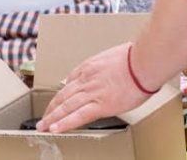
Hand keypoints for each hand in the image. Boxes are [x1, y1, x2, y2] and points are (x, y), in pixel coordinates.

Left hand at [37, 42, 152, 133]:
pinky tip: (56, 128)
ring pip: (66, 107)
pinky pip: (78, 116)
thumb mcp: (115, 56)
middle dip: (51, 108)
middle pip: (63, 95)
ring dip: (52, 117)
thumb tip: (113, 71)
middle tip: (43, 117)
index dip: (62, 94)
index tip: (58, 101)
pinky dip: (65, 123)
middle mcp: (86, 79)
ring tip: (43, 126)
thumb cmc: (136, 58)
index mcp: (89, 67)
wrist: (143, 62)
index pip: (70, 82)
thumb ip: (107, 66)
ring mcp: (92, 93)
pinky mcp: (101, 105)